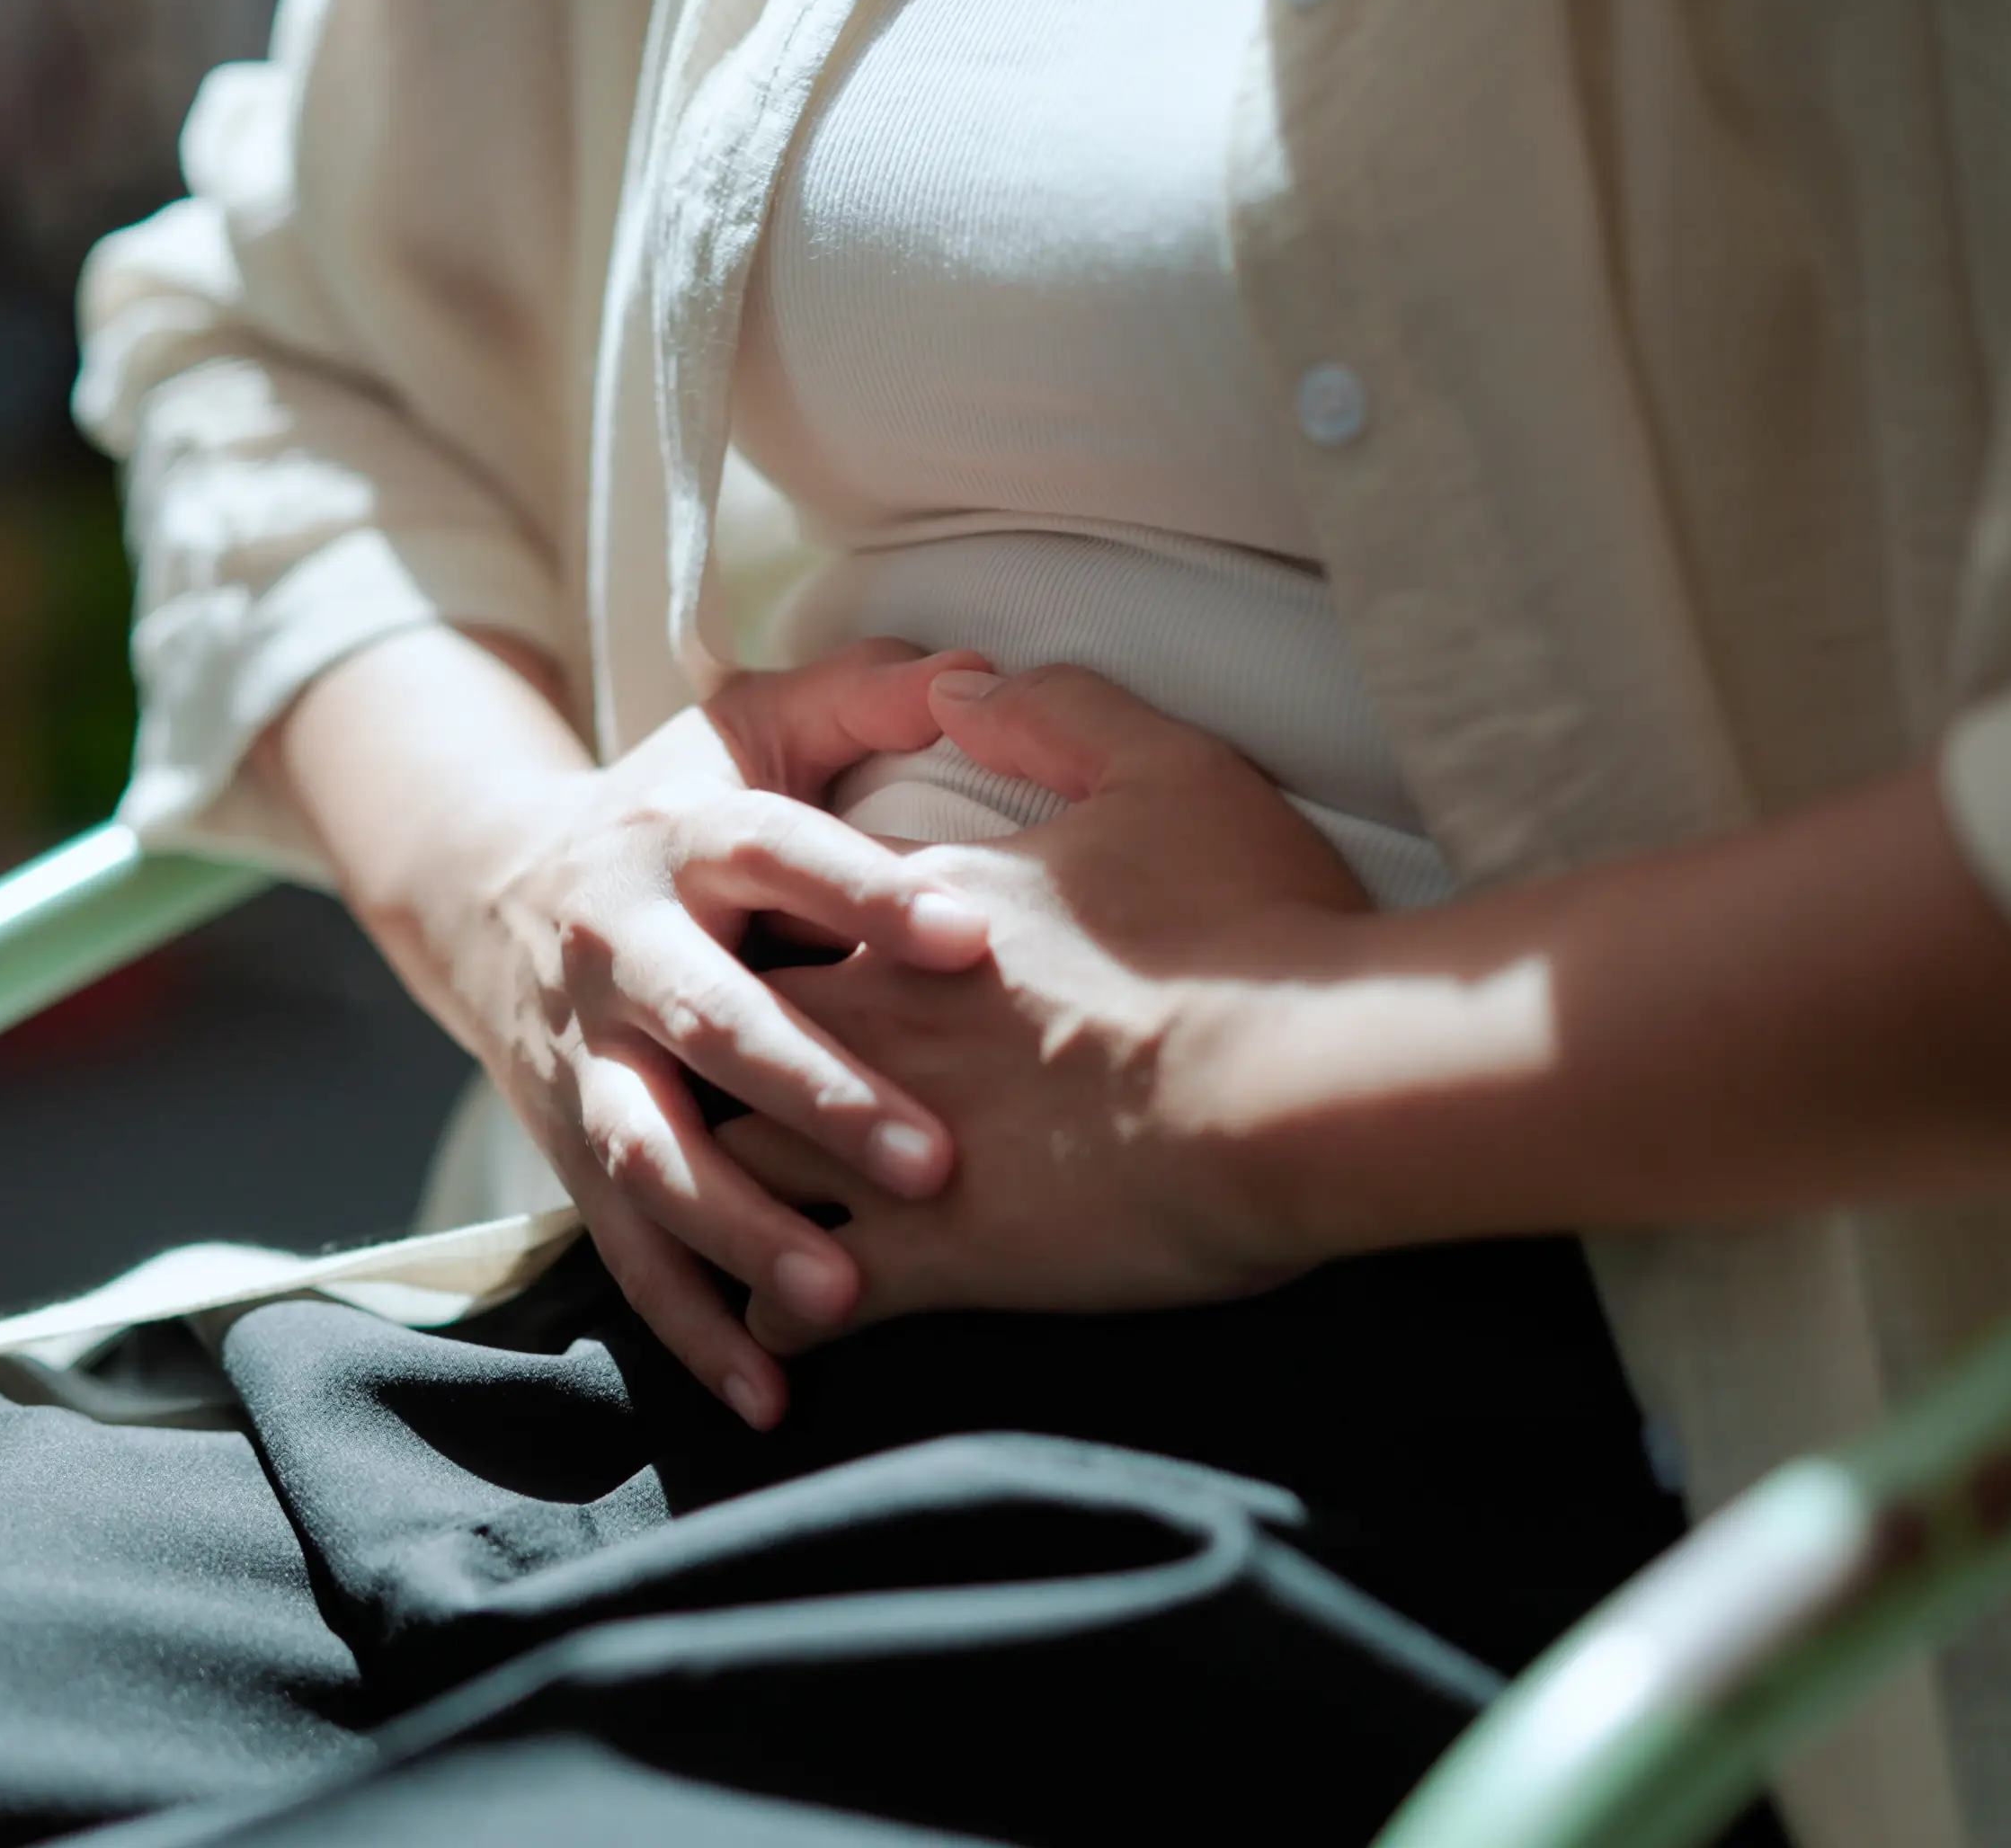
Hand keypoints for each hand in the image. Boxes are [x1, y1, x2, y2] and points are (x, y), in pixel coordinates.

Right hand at [371, 640, 996, 1425]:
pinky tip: (771, 1391)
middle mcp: (621, 947)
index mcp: (682, 833)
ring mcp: (588, 1059)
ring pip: (652, 1153)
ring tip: (838, 1294)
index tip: (972, 932)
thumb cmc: (673, 808)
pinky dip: (691, 1325)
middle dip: (817, 1093)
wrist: (486, 896)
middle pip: (712, 1021)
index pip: (776, 852)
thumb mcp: (747, 726)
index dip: (866, 889)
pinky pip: (626, 1250)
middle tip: (933, 1159)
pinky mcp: (569, 1151)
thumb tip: (978, 671)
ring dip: (741, 1229)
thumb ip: (864, 695)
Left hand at [718, 665, 1374, 1346]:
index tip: (777, 944)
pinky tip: (780, 1328)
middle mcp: (876, 1021)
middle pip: (733, 1031)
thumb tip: (957, 682)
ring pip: (736, 1167)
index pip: (796, 903)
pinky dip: (781, 1314)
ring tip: (719, 1216)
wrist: (1301, 1084)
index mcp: (919, 911)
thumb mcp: (1169, 771)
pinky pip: (804, 1298)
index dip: (779, 925)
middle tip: (709, 1081)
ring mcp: (886, 1143)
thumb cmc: (1251, 928)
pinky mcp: (928, 1259)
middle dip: (715, 1056)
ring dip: (722, 1192)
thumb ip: (1056, 712)